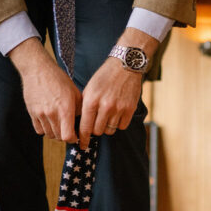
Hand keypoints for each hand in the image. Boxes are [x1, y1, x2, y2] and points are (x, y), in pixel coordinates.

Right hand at [9, 38, 81, 142]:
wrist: (38, 70)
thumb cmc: (58, 79)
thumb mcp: (74, 92)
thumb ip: (79, 109)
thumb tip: (83, 122)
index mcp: (65, 108)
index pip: (68, 136)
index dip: (73, 139)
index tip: (76, 136)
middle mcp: (52, 113)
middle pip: (58, 137)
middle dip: (65, 136)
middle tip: (69, 131)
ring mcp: (40, 114)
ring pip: (49, 134)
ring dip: (55, 133)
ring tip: (60, 126)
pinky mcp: (32, 113)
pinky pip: (39, 130)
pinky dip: (45, 130)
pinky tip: (49, 123)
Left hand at [78, 28, 156, 147]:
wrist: (124, 65)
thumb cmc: (104, 77)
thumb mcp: (89, 89)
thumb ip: (84, 107)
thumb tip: (80, 126)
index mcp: (91, 101)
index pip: (85, 127)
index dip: (82, 138)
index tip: (82, 145)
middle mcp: (105, 106)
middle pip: (98, 131)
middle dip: (96, 129)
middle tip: (96, 123)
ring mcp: (118, 108)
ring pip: (110, 130)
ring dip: (107, 126)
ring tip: (107, 116)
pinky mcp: (130, 109)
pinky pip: (122, 126)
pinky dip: (118, 123)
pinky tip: (117, 114)